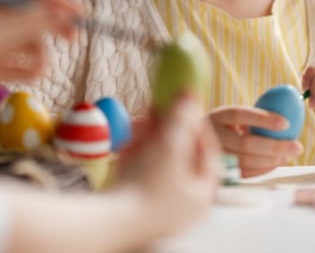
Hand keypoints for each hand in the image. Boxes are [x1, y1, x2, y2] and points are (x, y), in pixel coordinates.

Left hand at [0, 0, 84, 111]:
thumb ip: (27, 22)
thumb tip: (63, 12)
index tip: (80, 10)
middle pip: (30, 16)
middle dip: (51, 27)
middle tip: (74, 38)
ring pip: (28, 44)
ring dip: (38, 55)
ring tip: (36, 69)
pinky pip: (19, 65)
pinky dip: (27, 71)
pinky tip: (26, 78)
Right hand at [112, 94, 219, 240]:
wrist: (107, 221)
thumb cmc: (146, 187)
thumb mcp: (169, 145)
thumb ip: (181, 117)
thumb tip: (190, 93)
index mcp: (201, 196)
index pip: (207, 153)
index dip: (195, 125)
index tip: (183, 107)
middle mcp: (182, 207)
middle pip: (180, 158)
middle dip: (166, 130)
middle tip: (156, 111)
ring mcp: (157, 208)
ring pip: (157, 165)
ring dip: (148, 140)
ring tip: (138, 124)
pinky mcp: (134, 207)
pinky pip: (140, 175)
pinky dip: (136, 156)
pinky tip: (127, 143)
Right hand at [207, 105, 301, 177]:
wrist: (199, 145)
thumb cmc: (227, 127)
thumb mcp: (233, 117)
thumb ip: (254, 116)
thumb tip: (289, 111)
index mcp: (217, 116)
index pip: (239, 115)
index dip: (262, 119)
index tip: (286, 123)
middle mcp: (212, 136)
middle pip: (245, 143)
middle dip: (275, 146)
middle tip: (297, 146)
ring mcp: (214, 157)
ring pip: (247, 161)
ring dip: (272, 160)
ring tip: (289, 155)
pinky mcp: (220, 173)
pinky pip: (246, 173)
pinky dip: (264, 169)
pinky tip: (276, 163)